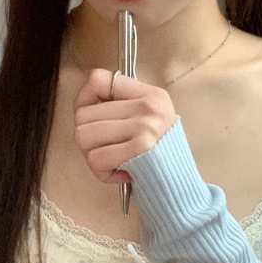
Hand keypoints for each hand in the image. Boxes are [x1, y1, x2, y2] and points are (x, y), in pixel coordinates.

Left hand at [73, 69, 176, 183]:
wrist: (179, 182)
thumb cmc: (157, 154)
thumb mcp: (147, 119)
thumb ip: (120, 107)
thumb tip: (81, 107)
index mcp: (149, 94)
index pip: (98, 80)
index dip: (83, 99)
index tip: (92, 118)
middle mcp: (148, 106)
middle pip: (83, 114)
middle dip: (87, 137)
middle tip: (105, 149)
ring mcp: (146, 126)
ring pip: (83, 135)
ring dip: (91, 155)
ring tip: (110, 161)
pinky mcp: (141, 148)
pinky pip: (96, 158)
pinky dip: (101, 171)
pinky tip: (117, 172)